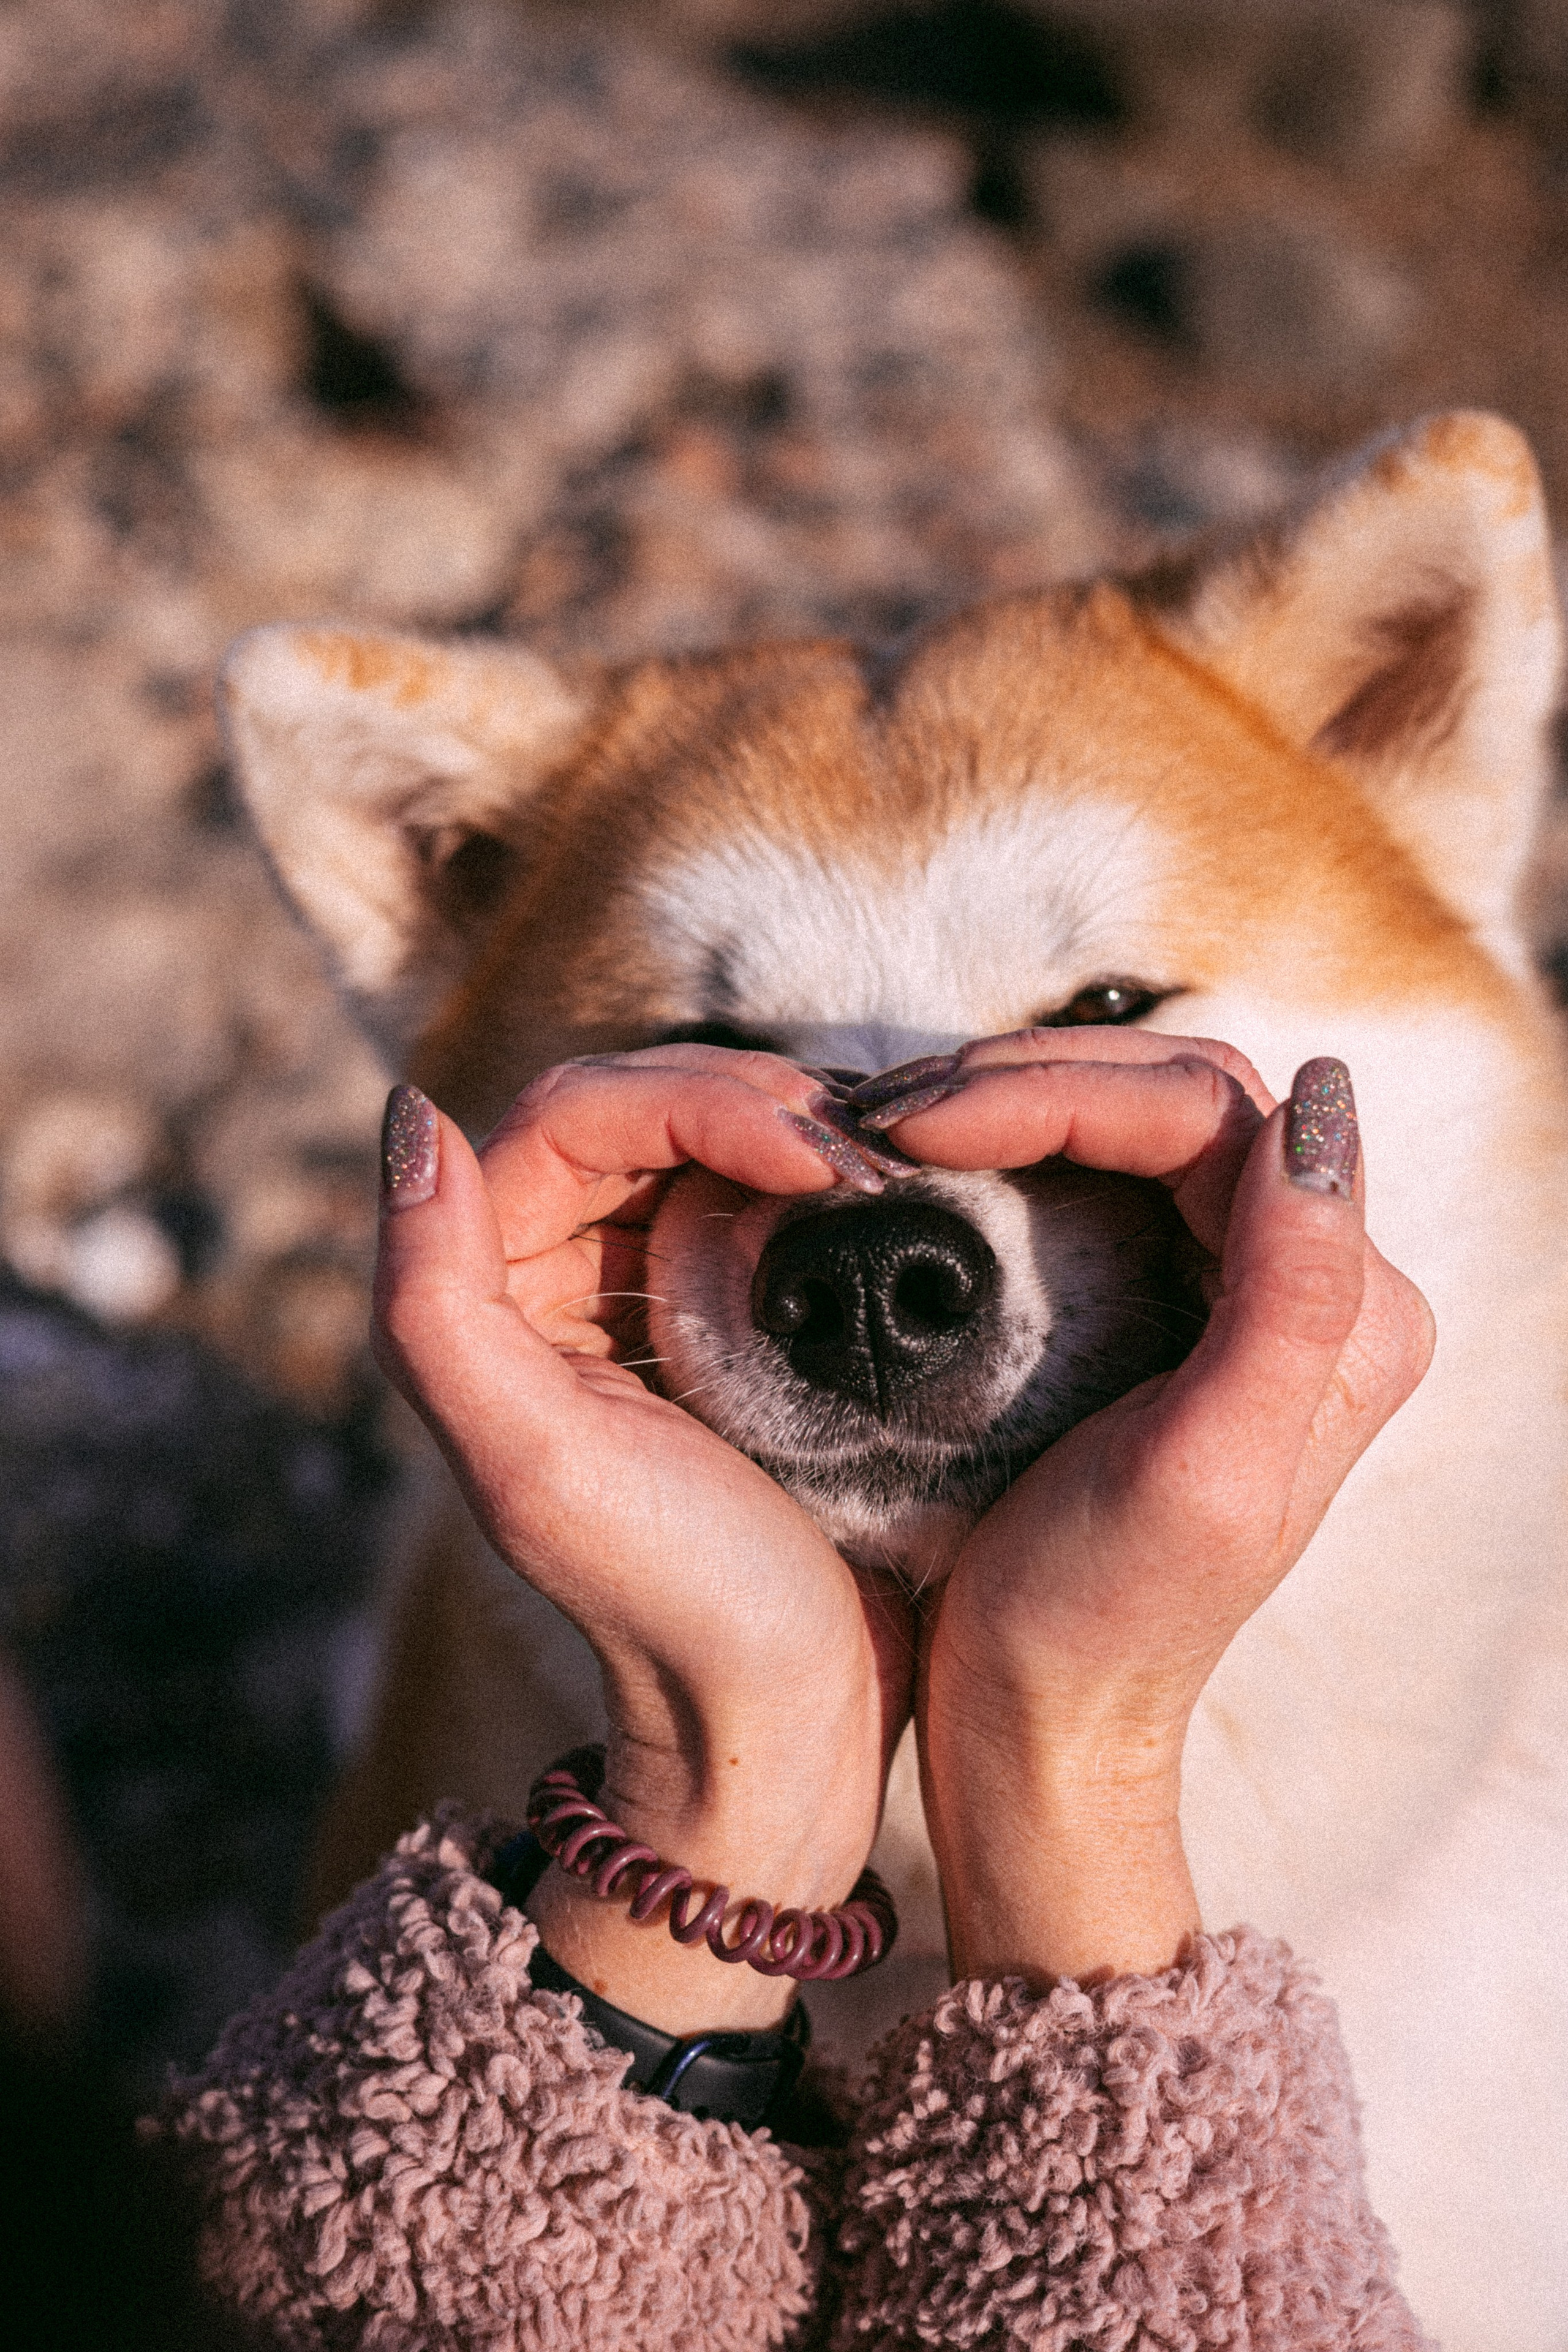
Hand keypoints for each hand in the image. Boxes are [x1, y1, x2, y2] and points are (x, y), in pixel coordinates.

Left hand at [372, 1049, 913, 2027]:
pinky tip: (873, 1207)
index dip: (691, 1104)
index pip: (573, 1118)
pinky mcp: (726, 1324)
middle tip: (860, 1159)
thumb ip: (434, 1298)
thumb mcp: (535, 1463)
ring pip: (703, 1145)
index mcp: (488, 1297)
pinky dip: (813, 1185)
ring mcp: (642, 1298)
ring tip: (876, 1176)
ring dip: (789, 1134)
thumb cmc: (673, 1599)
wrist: (782, 1716)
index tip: (812, 1161)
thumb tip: (409, 1113)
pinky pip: (758, 1203)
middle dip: (747, 1106)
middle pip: (638, 1110)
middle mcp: (552, 1281)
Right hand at [865, 1030, 1434, 1984]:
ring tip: (886, 1128)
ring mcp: (1237, 1290)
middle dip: (1025, 1082)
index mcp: (1351, 1312)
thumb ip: (1294, 1290)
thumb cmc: (1104, 1617)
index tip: (919, 1129)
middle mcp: (1315, 1286)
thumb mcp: (1207, 1468)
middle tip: (887, 1118)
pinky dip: (1009, 1147)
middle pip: (1176, 1096)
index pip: (1209, 1115)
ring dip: (1009, 1101)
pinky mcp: (1164, 1308)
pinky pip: (1098, 1176)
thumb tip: (1328, 1110)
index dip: (1059, 1091)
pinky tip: (928, 1160)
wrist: (1039, 1724)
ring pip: (1133, 1121)